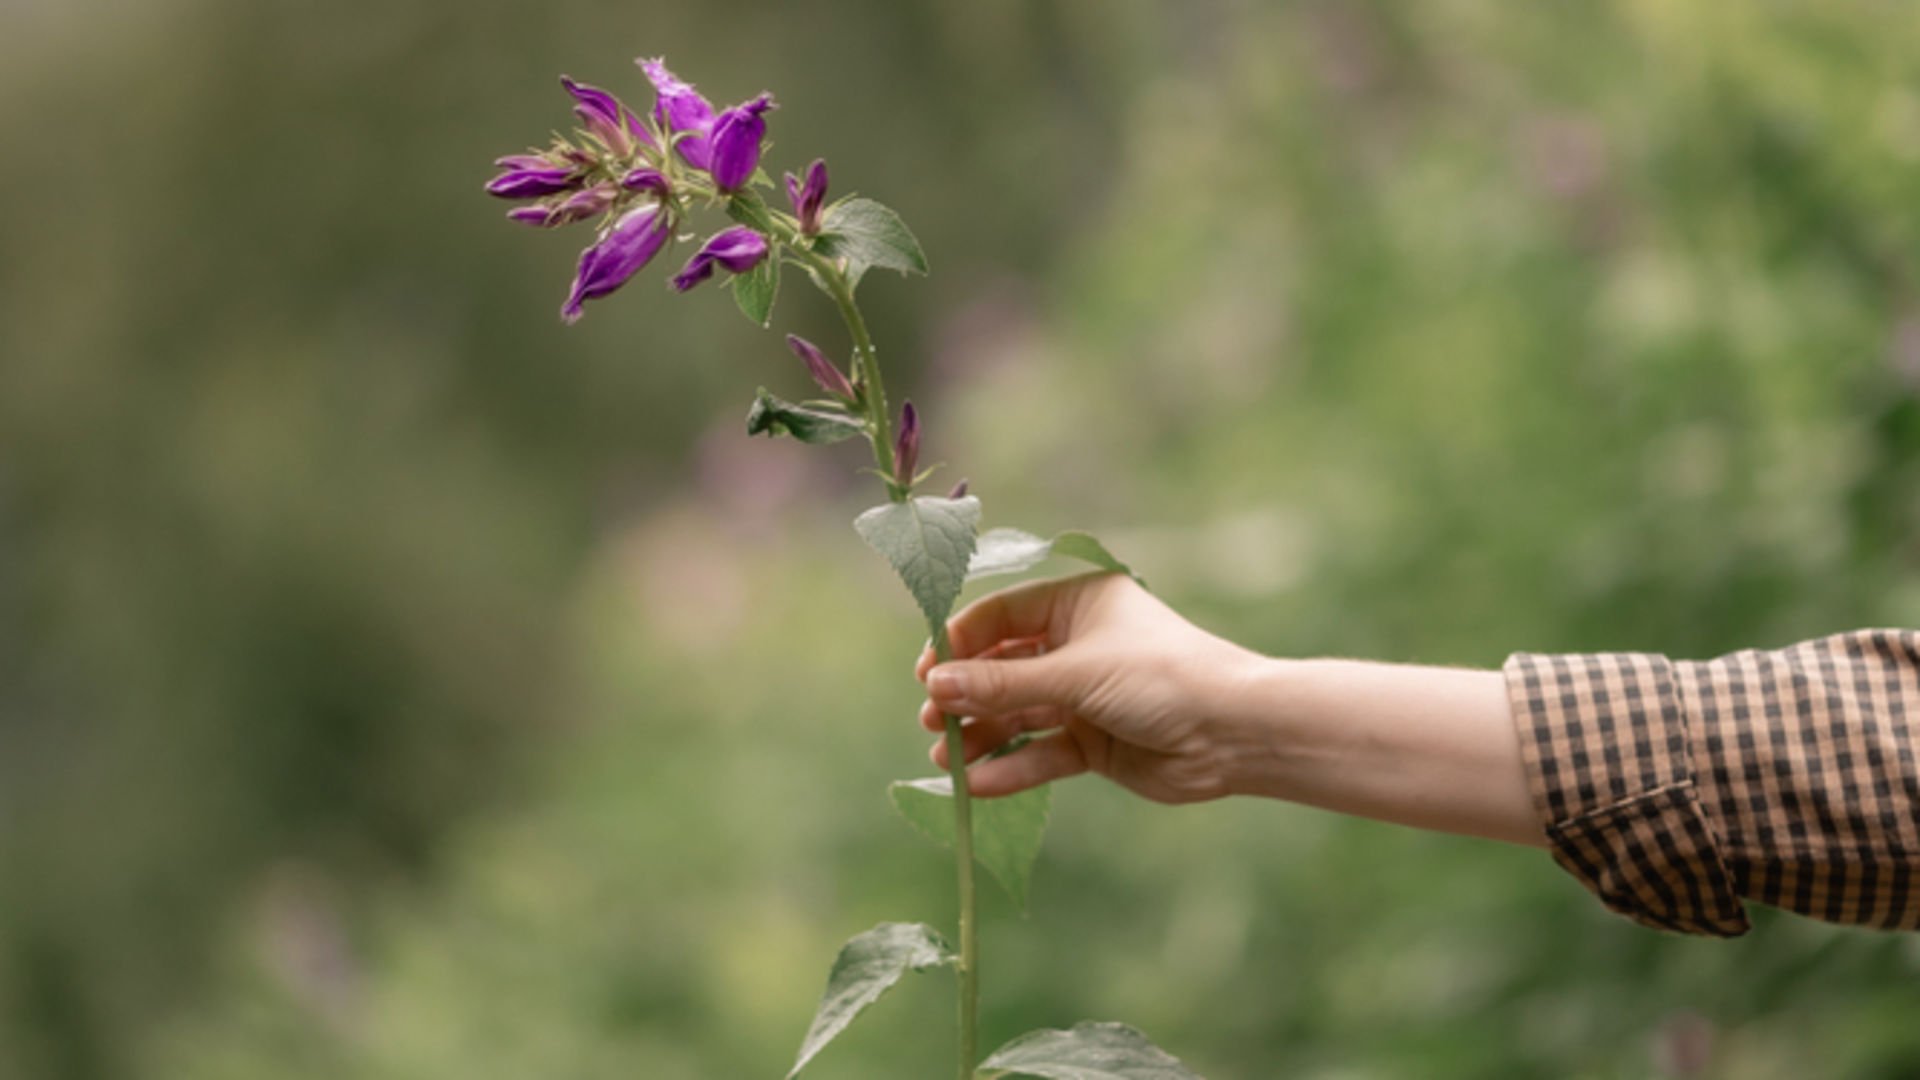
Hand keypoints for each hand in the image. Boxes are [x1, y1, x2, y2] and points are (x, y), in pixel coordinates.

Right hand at [916, 573, 1261, 803]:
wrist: (1234, 734)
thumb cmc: (1161, 678)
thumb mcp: (1075, 674)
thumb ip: (1003, 684)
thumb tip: (934, 686)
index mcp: (1078, 605)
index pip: (1001, 616)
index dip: (960, 643)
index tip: (925, 674)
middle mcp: (1078, 646)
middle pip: (1004, 667)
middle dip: (965, 695)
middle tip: (931, 722)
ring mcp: (1085, 696)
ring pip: (1019, 713)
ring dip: (982, 736)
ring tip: (945, 760)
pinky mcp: (1094, 743)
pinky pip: (1042, 751)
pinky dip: (1013, 766)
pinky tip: (979, 785)